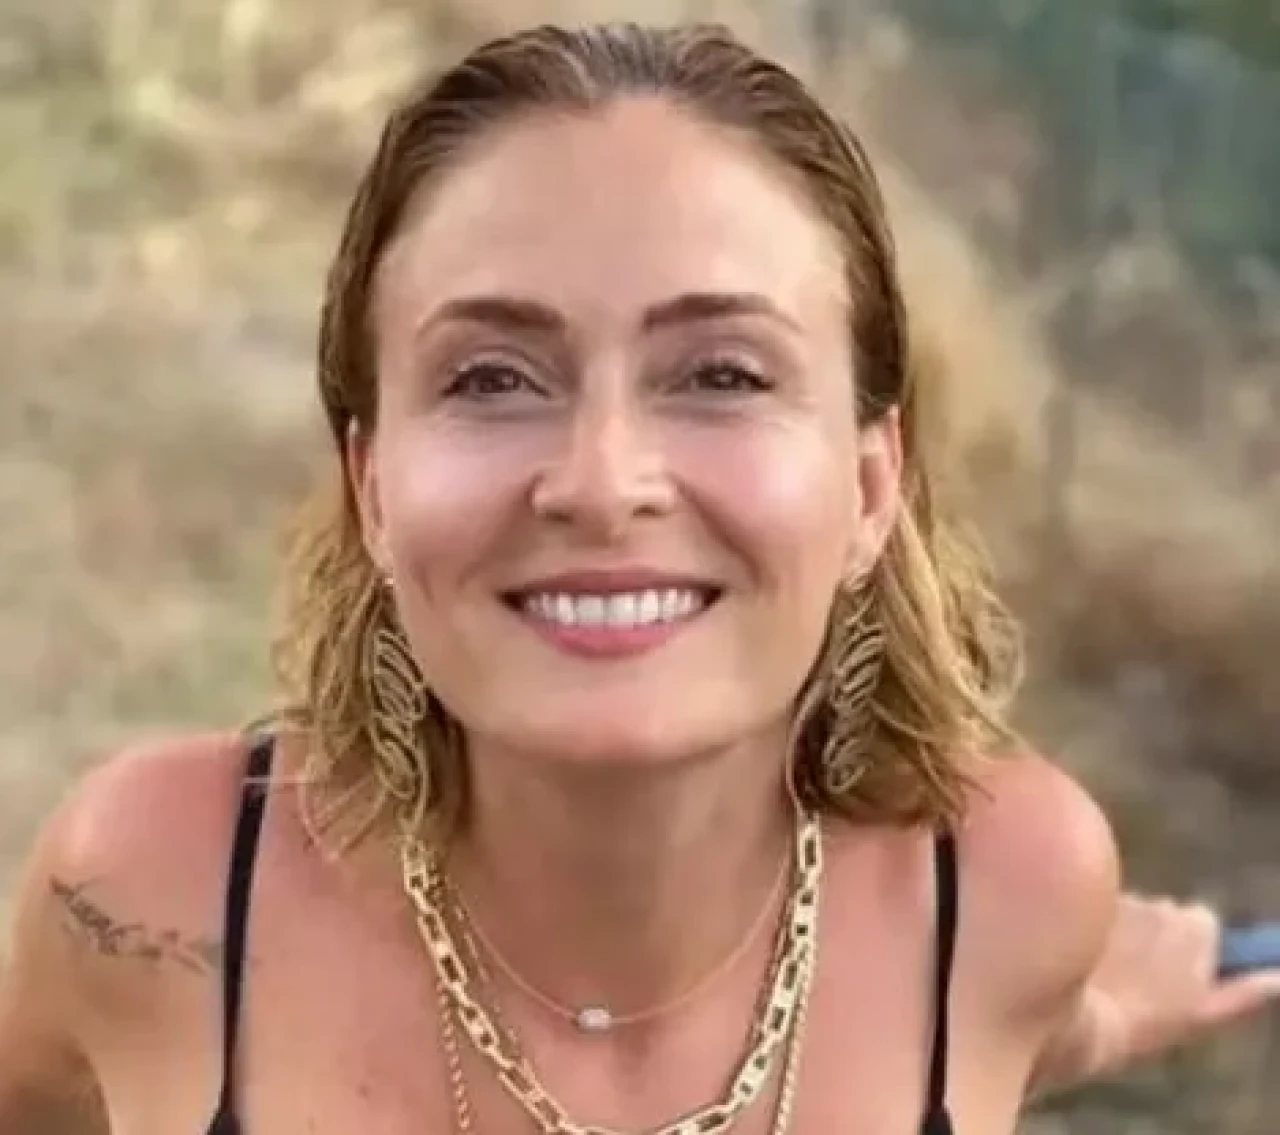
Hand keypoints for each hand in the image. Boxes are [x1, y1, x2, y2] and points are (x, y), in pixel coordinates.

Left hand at [1084, 894, 1279, 1074]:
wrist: (1078, 1012)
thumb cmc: (1145, 1021)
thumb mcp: (1202, 1016)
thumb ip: (1243, 993)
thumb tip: (1277, 980)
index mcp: (1198, 926)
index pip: (1204, 923)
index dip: (1191, 949)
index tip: (1179, 973)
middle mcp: (1163, 903)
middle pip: (1166, 916)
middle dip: (1156, 939)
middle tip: (1141, 980)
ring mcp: (1121, 901)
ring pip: (1130, 915)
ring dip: (1123, 935)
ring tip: (1108, 974)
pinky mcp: (1086, 905)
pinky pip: (1096, 913)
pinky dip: (1092, 929)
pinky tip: (1083, 958)